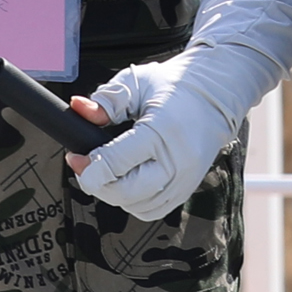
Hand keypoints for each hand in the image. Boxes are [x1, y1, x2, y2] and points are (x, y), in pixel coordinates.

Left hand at [64, 58, 241, 221]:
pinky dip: (133, 201)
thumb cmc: (175, 86)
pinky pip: (152, 209)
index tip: (75, 157)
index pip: (116, 162)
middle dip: (97, 183)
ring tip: (106, 171)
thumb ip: (107, 100)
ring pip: (137, 206)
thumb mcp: (137, 83)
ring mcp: (185, 180)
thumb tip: (79, 108)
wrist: (215, 96)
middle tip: (84, 166)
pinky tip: (126, 181)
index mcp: (162, 132)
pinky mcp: (187, 190)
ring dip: (114, 193)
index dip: (88, 165)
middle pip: (125, 192)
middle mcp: (177, 161)